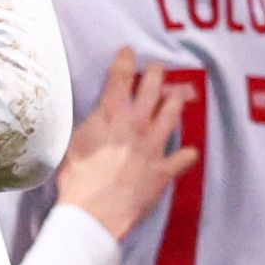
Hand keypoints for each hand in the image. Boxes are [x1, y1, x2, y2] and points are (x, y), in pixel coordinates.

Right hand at [54, 49, 195, 237]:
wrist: (94, 213)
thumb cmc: (77, 180)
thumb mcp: (75, 143)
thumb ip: (91, 125)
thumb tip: (96, 117)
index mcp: (111, 115)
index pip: (120, 78)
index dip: (126, 61)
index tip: (129, 51)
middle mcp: (136, 125)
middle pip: (152, 90)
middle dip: (156, 74)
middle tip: (158, 68)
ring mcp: (153, 146)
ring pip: (172, 114)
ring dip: (177, 100)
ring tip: (182, 93)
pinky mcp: (163, 170)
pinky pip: (182, 158)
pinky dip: (186, 154)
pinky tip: (189, 152)